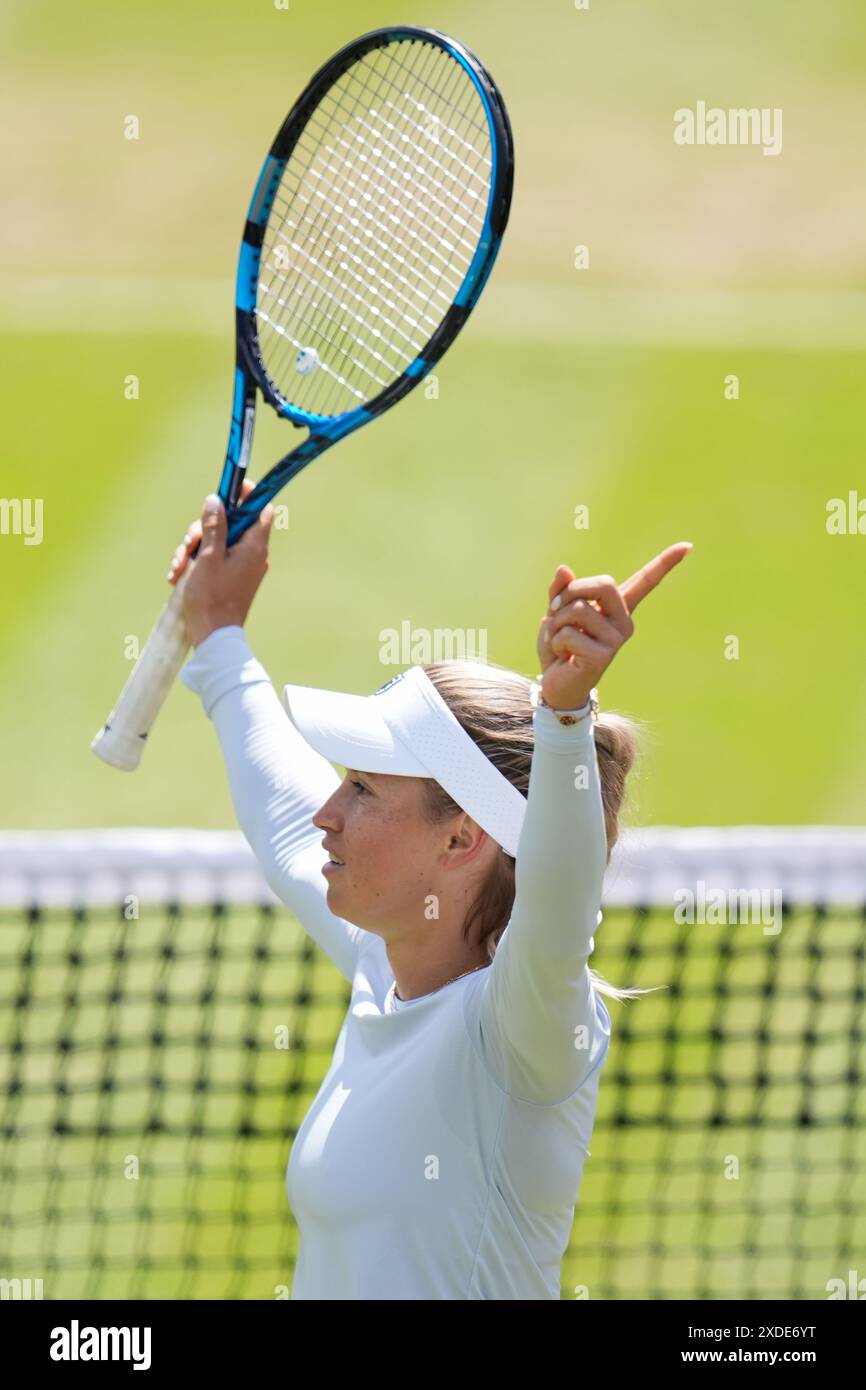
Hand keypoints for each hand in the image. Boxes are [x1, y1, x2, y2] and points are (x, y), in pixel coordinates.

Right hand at [168, 481, 274, 647]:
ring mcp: (242, 566)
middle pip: (231, 523)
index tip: (227, 490)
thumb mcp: (208, 557)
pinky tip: (178, 575)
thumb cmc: (212, 598)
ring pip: (217, 541)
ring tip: (178, 566)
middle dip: (204, 529)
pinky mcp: (230, 577)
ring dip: (194, 548)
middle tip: (189, 543)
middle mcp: (253, 554)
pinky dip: (196, 562)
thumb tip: (216, 500)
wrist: (213, 637)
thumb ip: (214, 527)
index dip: (246, 495)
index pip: (261, 508)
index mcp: (254, 546)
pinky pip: (214, 559)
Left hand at [535, 542, 692, 709]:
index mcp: (617, 608)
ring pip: (577, 609)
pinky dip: (554, 641)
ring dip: (555, 622)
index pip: (645, 581)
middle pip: (603, 583)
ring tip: (559, 639)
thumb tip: (564, 569)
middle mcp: (624, 622)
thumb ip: (560, 590)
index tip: (687, 546)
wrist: (555, 685)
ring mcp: (616, 640)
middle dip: (571, 591)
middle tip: (556, 610)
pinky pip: (569, 633)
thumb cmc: (559, 645)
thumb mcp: (555, 612)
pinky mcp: (603, 657)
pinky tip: (562, 656)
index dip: (665, 563)